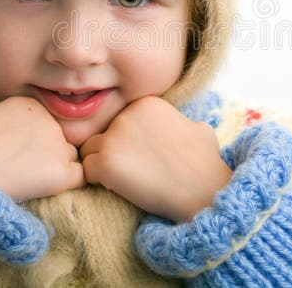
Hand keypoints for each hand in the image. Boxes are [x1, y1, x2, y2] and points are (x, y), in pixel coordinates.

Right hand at [0, 96, 84, 201]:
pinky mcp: (62, 171)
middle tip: (23, 171)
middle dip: (46, 154)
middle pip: (59, 138)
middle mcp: (48, 120)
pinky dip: (67, 184)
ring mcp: (58, 145)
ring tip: (31, 182)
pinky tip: (46, 190)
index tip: (14, 154)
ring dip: (57, 169)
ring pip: (70, 157)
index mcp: (28, 104)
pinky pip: (79, 177)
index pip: (43, 123)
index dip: (31, 141)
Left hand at [80, 96, 232, 222]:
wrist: (204, 188)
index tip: (142, 156)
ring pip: (89, 149)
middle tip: (129, 171)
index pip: (120, 119)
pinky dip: (98, 182)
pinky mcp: (106, 162)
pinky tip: (118, 188)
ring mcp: (114, 137)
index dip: (128, 140)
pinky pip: (86, 171)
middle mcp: (126, 114)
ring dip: (101, 165)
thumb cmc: (205, 162)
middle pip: (102, 133)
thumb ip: (181, 122)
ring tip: (121, 180)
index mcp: (145, 103)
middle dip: (113, 151)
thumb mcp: (198, 128)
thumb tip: (185, 127)